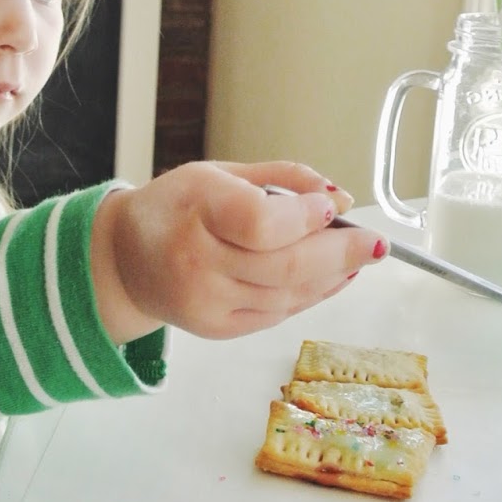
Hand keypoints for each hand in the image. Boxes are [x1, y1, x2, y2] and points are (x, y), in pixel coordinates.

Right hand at [90, 160, 387, 342]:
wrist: (124, 260)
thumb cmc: (175, 207)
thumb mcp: (219, 172)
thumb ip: (282, 178)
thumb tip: (338, 196)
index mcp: (195, 211)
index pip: (260, 223)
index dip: (305, 219)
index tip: (332, 208)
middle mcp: (197, 262)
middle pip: (284, 267)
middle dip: (341, 254)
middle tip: (377, 244)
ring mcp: (207, 302)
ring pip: (288, 295)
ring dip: (334, 277)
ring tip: (361, 258)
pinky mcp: (218, 329)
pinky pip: (278, 313)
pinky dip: (312, 296)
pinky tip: (332, 277)